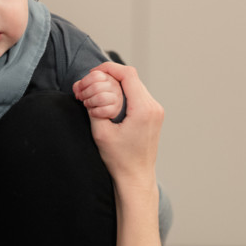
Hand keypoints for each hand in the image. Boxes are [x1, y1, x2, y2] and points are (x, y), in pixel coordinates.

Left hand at [74, 68, 124, 119]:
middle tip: (82, 98)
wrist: (108, 107)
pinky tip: (92, 111)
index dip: (84, 82)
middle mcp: (114, 86)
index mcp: (107, 77)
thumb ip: (80, 85)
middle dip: (84, 93)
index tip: (80, 89)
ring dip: (89, 102)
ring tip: (87, 104)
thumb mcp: (89, 86)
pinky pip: (103, 110)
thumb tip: (77, 91)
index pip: (95, 75)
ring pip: (100, 98)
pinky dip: (94, 112)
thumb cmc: (97, 95)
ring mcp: (116, 98)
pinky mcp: (115, 109)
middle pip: (96, 87)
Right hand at [86, 61, 161, 186]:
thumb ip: (94, 108)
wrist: (136, 177)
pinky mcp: (154, 115)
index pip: (128, 74)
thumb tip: (88, 89)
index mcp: (143, 109)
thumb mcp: (101, 133)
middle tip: (92, 81)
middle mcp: (153, 107)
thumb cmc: (119, 159)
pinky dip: (124, 93)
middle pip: (132, 78)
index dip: (109, 68)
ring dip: (117, 84)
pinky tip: (111, 99)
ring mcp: (156, 111)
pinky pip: (139, 95)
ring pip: (135, 85)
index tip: (93, 71)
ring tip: (100, 90)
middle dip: (111, 76)